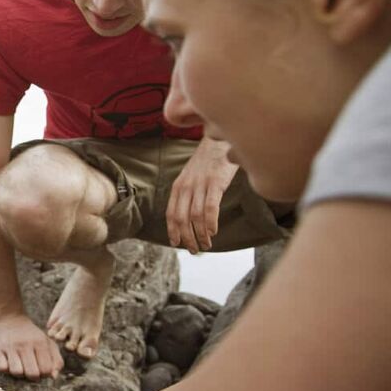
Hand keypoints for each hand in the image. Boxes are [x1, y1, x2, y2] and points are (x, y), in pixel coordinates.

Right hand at [0, 314, 63, 380]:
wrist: (8, 316)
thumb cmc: (30, 334)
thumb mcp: (47, 342)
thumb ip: (56, 359)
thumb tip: (54, 377)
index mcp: (40, 342)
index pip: (46, 370)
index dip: (44, 374)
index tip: (39, 369)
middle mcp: (25, 344)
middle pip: (32, 374)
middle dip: (31, 376)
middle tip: (28, 369)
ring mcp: (10, 346)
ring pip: (17, 372)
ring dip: (18, 373)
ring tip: (18, 365)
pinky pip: (2, 368)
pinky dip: (5, 368)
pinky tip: (7, 361)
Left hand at [166, 137, 237, 252]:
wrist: (220, 140)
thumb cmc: (208, 161)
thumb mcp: (191, 176)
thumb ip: (188, 194)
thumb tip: (190, 217)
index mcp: (178, 186)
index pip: (171, 214)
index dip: (172, 231)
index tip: (176, 244)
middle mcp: (185, 187)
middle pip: (181, 219)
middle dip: (186, 238)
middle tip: (194, 250)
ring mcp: (200, 185)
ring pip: (195, 217)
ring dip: (200, 235)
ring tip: (206, 245)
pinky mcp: (215, 183)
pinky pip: (209, 208)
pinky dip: (210, 223)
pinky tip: (213, 232)